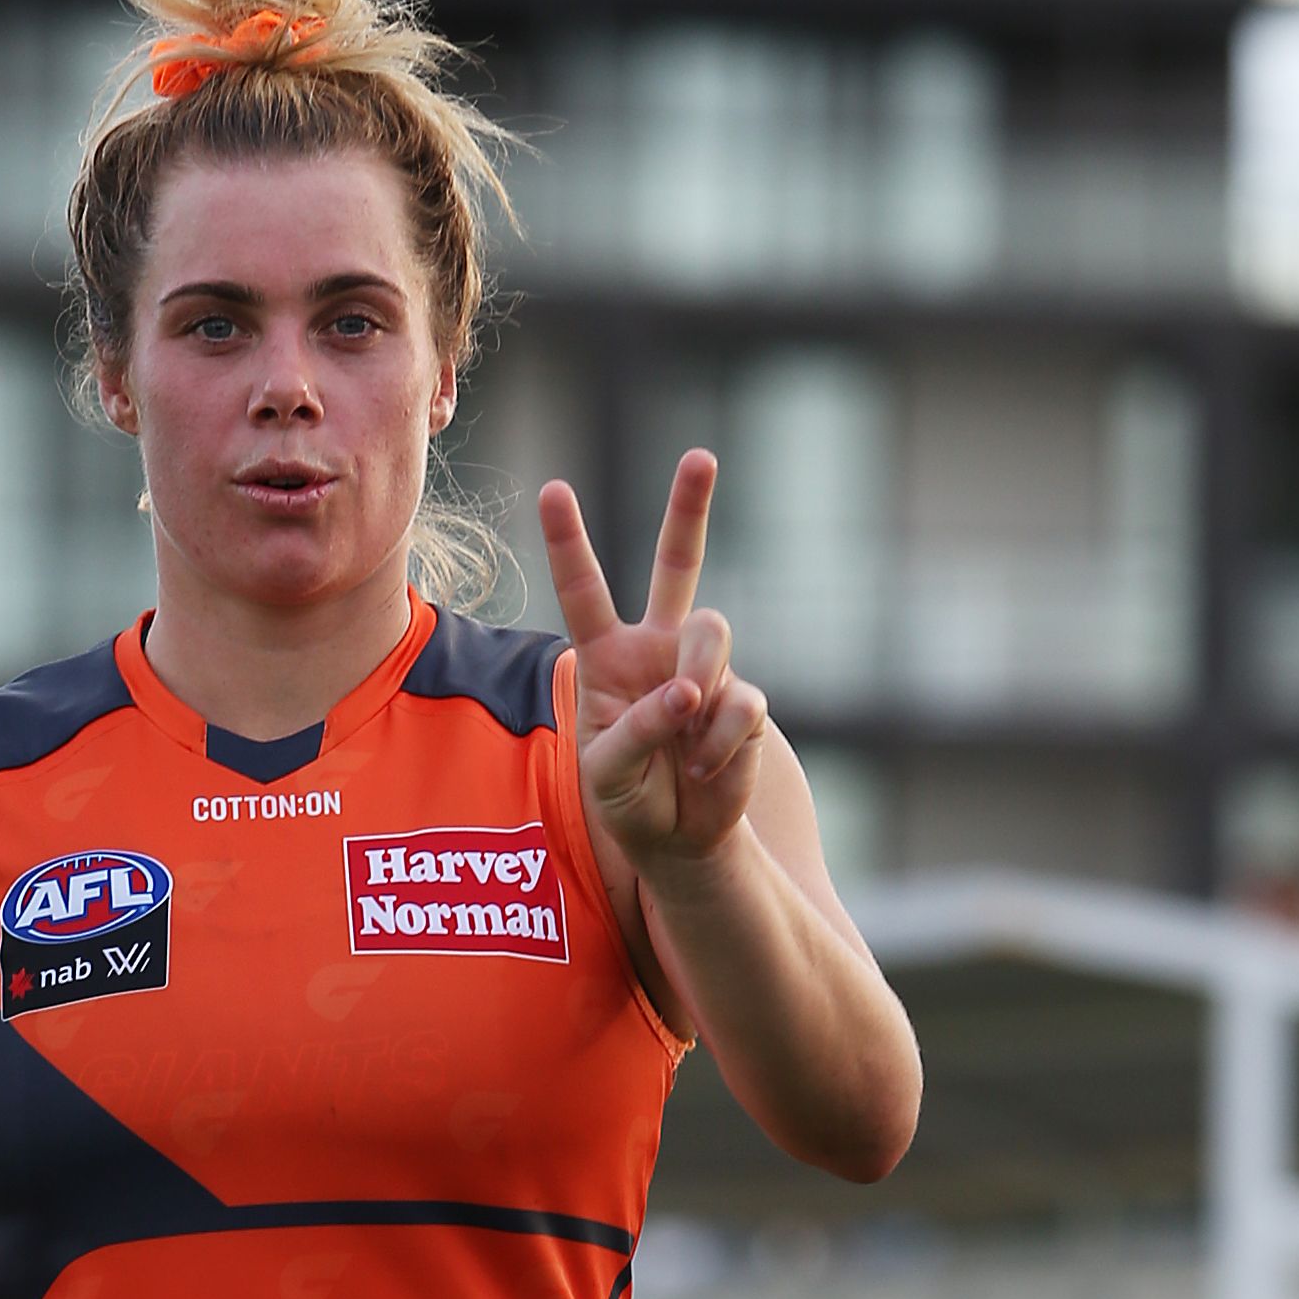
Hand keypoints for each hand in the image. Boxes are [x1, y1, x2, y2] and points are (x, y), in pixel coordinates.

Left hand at [539, 451, 769, 885]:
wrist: (682, 842)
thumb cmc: (631, 802)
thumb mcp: (607, 774)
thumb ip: (636, 729)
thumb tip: (691, 693)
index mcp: (608, 656)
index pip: (586, 592)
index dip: (571, 543)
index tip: (553, 489)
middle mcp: (658, 649)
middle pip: (679, 564)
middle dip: (690, 508)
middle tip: (701, 456)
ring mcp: (706, 669)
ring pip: (712, 631)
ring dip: (697, 678)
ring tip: (687, 728)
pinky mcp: (744, 701)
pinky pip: (740, 701)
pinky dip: (719, 741)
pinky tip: (706, 767)